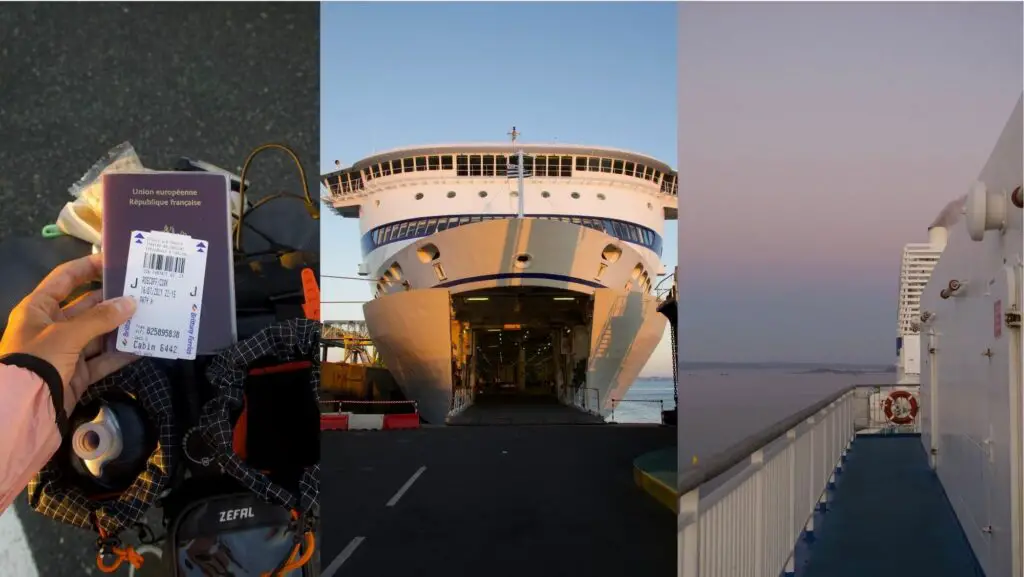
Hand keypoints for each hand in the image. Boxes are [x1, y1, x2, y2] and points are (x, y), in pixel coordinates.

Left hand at [0, 253, 138, 414]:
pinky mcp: (78, 373)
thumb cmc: (37, 360)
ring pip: (99, 333)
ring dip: (121, 327)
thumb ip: (100, 318)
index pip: (64, 279)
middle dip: (113, 300)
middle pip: (86, 306)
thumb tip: (131, 303)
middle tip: (143, 291)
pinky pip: (103, 359)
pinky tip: (143, 346)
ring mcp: (66, 350)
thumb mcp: (66, 334)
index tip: (115, 261)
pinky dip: (122, 354)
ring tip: (150, 316)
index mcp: (39, 309)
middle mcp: (52, 326)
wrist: (23, 408)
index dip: (88, 267)